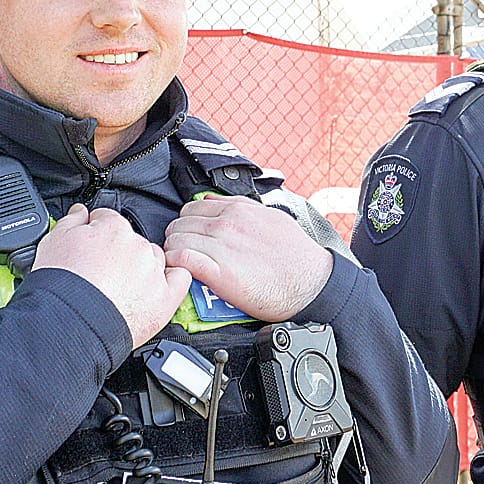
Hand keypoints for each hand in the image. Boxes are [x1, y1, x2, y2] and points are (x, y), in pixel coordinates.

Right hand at [33, 204, 190, 347]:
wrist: (69, 324)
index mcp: (113, 229)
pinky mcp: (164, 298)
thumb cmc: (60, 286)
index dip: (98, 233)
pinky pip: (180, 279)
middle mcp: (137, 246)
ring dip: (143, 267)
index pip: (109, 220)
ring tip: (123, 287)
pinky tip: (157, 287)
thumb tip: (81, 211)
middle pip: (133, 241)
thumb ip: (71, 220)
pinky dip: (173, 280)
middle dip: (119, 253)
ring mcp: (153, 272)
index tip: (93, 246)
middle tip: (103, 272)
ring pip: (155, 259)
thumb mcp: (54, 241)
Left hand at [163, 196, 332, 321]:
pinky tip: (181, 273)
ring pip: (175, 241)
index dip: (187, 222)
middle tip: (183, 251)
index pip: (192, 208)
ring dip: (174, 253)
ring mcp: (221, 247)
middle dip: (177, 237)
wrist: (309, 284)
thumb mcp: (271, 217)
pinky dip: (175, 266)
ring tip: (182, 265)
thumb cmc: (295, 255)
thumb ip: (241, 205)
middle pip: (180, 224)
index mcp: (237, 209)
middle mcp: (226, 224)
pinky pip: (181, 261)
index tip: (190, 234)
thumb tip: (215, 199)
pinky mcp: (218, 272)